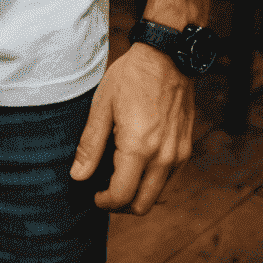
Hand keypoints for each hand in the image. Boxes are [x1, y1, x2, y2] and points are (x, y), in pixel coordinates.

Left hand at [70, 43, 194, 212]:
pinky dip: (151, 181)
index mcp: (139, 148)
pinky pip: (168, 179)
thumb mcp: (101, 106)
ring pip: (158, 194)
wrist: (167, 58)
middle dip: (120, 205)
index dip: (104, 202)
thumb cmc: (130, 78)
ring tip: (114, 175)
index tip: (92, 196)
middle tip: (101, 191)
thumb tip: (78, 176)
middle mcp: (164, 158)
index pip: (122, 194)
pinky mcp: (185, 149)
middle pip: (143, 204)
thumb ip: (90, 144)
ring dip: (137, 194)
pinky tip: (133, 162)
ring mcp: (178, 155)